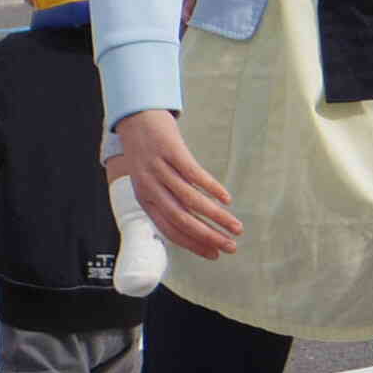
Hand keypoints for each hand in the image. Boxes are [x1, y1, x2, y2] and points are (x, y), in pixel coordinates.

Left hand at [118, 108, 238, 259]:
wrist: (137, 117)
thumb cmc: (149, 154)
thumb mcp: (152, 182)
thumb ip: (168, 202)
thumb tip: (195, 227)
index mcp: (145, 200)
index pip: (170, 231)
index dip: (193, 244)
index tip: (215, 254)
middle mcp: (150, 187)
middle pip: (182, 219)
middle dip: (208, 237)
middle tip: (231, 247)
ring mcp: (160, 169)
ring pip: (191, 200)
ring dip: (216, 216)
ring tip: (236, 226)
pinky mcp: (171, 151)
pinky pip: (194, 175)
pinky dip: (212, 189)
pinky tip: (227, 199)